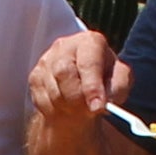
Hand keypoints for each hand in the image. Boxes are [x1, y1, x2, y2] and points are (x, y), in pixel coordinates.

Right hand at [26, 33, 129, 154]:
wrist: (84, 87)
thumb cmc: (105, 81)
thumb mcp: (120, 80)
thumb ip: (118, 86)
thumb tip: (107, 99)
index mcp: (90, 42)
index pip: (88, 63)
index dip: (92, 86)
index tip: (98, 107)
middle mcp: (65, 46)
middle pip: (64, 73)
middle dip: (77, 98)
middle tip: (89, 112)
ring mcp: (46, 60)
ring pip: (53, 91)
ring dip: (68, 107)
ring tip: (81, 108)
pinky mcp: (35, 77)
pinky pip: (42, 101)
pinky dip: (56, 110)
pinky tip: (67, 106)